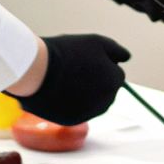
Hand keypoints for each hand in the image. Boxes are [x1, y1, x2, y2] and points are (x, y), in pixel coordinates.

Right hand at [6, 34, 129, 124]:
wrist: (37, 70)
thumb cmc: (67, 52)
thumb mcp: (96, 42)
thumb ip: (116, 50)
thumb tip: (127, 58)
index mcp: (114, 81)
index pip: (117, 75)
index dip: (102, 65)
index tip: (86, 60)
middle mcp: (106, 101)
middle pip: (107, 90)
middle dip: (97, 81)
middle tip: (76, 70)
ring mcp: (89, 113)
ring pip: (94, 102)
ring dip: (87, 93)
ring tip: (67, 80)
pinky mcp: (72, 121)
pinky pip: (78, 111)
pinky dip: (72, 103)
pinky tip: (60, 91)